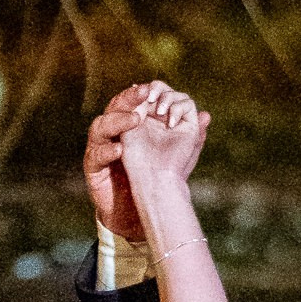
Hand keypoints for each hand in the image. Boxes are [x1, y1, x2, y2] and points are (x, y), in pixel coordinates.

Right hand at [84, 81, 207, 234]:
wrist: (139, 211)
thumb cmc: (157, 180)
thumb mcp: (180, 157)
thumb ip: (191, 136)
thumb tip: (207, 115)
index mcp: (131, 125)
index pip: (133, 101)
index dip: (140, 93)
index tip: (153, 90)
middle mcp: (114, 132)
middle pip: (114, 107)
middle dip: (128, 98)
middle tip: (144, 94)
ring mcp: (101, 148)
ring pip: (100, 126)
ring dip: (117, 120)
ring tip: (136, 119)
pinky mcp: (93, 167)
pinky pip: (95, 155)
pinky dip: (106, 151)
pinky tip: (119, 151)